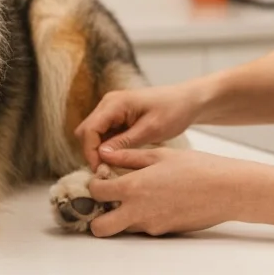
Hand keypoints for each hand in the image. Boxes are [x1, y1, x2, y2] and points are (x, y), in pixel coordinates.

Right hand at [74, 83, 205, 170]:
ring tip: (113, 170)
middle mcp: (108, 104)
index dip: (90, 152)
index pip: (90, 130)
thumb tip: (100, 156)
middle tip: (106, 173)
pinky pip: (104, 136)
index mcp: (115, 103)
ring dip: (99, 152)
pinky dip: (108, 149)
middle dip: (92, 153)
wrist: (187, 101)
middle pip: (86, 132)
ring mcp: (111, 111)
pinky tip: (119, 161)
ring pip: (93, 136)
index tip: (101, 171)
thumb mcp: (151, 129)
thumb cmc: (173, 111)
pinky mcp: (117, 119)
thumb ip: (125, 142)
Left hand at [86, 148, 261, 236]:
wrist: (226, 190)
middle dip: (97, 217)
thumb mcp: (160, 155)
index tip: (102, 178)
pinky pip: (144, 228)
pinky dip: (144, 218)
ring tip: (140, 197)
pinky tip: (161, 201)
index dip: (94, 184)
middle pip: (100, 228)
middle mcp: (138, 212)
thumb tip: (106, 154)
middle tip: (108, 202)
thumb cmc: (196, 168)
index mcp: (133, 187)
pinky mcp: (164, 233)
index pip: (96, 193)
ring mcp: (151, 226)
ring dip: (122, 216)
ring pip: (123, 228)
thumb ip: (129, 157)